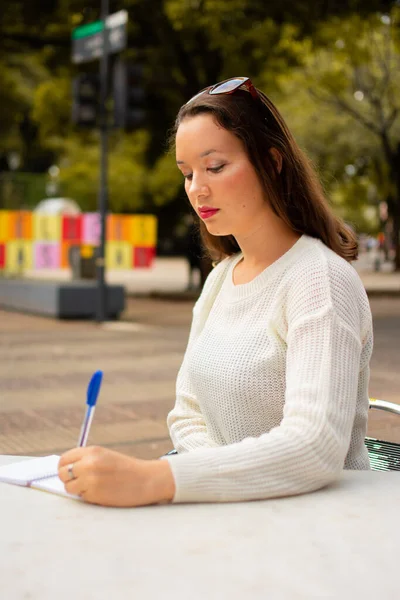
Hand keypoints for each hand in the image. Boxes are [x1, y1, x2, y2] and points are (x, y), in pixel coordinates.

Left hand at [58, 446, 174, 506]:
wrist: (146, 479)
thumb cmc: (126, 468)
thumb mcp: (105, 456)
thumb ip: (86, 460)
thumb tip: (64, 469)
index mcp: (92, 451)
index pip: (64, 459)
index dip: (64, 467)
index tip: (70, 472)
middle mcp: (88, 463)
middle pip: (62, 474)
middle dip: (68, 479)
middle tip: (80, 482)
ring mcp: (90, 479)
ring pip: (68, 488)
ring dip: (77, 490)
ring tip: (92, 487)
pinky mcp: (94, 494)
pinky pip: (81, 497)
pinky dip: (88, 497)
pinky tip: (102, 492)